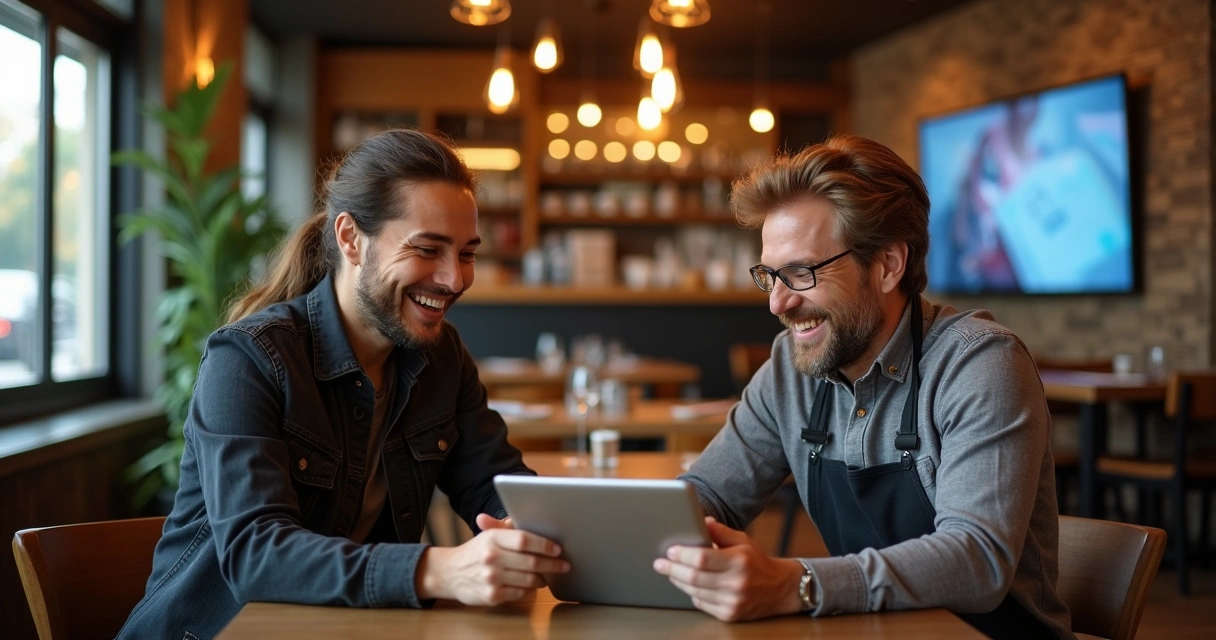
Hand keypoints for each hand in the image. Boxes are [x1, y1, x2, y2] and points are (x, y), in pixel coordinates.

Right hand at [416, 513, 568, 605]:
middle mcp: (491, 557)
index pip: (525, 540)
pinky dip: (529, 590)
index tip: (557, 549)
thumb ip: (508, 527)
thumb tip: (528, 514)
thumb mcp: (489, 535)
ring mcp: (491, 578)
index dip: (544, 545)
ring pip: (529, 580)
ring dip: (543, 578)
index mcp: (493, 538)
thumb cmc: (476, 552)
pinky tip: (531, 585)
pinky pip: (521, 594)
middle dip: (552, 564)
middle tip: (564, 565)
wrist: (450, 573)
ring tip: (548, 575)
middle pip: (531, 561)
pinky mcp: (492, 596)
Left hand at [653, 517, 805, 620]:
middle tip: (659, 563)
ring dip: (678, 581)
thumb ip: (720, 531)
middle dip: (672, 569)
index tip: (670, 551)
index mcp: (738, 561)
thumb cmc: (757, 562)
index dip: (682, 555)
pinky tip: (689, 585)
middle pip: (694, 577)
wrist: (780, 589)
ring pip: (694, 592)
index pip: (702, 558)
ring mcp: (732, 601)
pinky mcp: (729, 614)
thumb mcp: (743, 540)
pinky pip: (702, 604)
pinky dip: (692, 593)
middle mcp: (735, 583)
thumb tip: (700, 521)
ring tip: (670, 572)